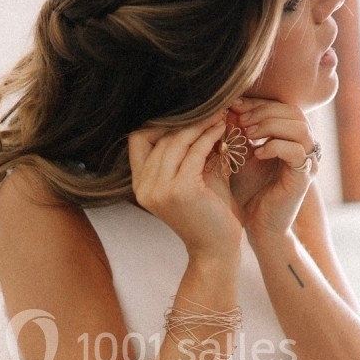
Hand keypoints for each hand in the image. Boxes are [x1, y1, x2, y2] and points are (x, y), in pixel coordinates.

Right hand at [128, 115, 241, 260]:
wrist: (217, 250)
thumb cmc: (209, 214)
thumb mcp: (193, 178)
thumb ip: (188, 151)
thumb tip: (199, 112)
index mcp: (141, 186)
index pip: (138, 140)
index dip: (160, 125)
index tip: (187, 117)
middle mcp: (144, 188)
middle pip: (159, 137)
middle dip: (186, 121)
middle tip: (210, 108)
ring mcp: (159, 190)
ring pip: (175, 141)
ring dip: (199, 125)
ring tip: (218, 117)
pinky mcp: (180, 190)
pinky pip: (193, 152)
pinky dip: (208, 137)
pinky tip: (221, 130)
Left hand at [227, 99, 318, 237]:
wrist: (257, 224)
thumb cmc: (249, 190)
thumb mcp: (241, 154)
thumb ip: (239, 131)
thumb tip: (230, 105)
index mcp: (291, 137)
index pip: (281, 106)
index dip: (258, 103)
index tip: (234, 106)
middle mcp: (304, 146)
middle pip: (293, 111)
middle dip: (263, 111)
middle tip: (240, 119)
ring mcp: (307, 162)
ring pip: (300, 128)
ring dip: (270, 126)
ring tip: (248, 134)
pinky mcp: (304, 177)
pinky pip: (298, 152)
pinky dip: (276, 147)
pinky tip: (257, 153)